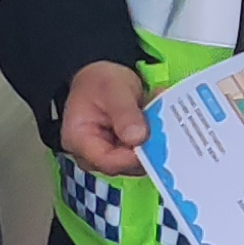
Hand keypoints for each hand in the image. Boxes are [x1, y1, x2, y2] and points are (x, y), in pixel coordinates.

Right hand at [58, 61, 152, 176]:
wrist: (100, 79)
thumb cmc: (98, 83)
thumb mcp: (112, 89)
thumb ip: (124, 113)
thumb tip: (138, 137)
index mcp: (79, 140)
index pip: (107, 161)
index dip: (132, 157)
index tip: (155, 142)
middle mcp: (91, 155)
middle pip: (124, 165)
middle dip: (148, 147)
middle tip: (165, 123)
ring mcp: (108, 156)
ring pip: (137, 161)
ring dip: (154, 142)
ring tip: (161, 114)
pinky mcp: (123, 154)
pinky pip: (142, 155)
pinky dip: (155, 139)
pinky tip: (159, 119)